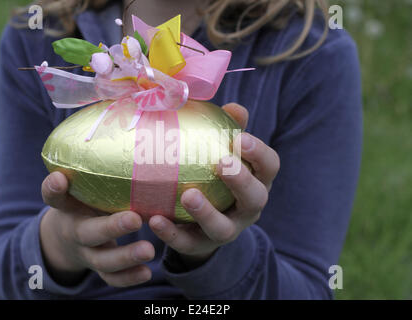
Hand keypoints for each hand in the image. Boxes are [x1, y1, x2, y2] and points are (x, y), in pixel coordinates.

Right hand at [40, 172, 154, 286]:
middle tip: (135, 219)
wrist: (69, 239)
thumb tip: (128, 115)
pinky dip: (128, 278)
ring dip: (125, 256)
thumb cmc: (86, 201)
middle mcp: (75, 230)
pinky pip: (110, 278)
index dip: (54, 188)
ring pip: (102, 260)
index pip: (54, 197)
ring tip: (149, 250)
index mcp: (69, 207)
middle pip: (87, 232)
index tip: (61, 177)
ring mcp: (86, 252)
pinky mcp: (98, 268)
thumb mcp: (85, 184)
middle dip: (111, 226)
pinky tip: (147, 272)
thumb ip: (98, 163)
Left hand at [148, 103, 279, 267]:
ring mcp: (227, 230)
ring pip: (223, 228)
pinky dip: (172, 233)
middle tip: (222, 163)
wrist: (202, 222)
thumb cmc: (214, 175)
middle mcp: (248, 209)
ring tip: (188, 195)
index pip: (269, 166)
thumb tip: (233, 107)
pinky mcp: (201, 246)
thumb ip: (226, 130)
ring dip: (206, 212)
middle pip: (255, 199)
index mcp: (257, 181)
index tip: (241, 138)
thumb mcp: (223, 152)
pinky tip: (154, 219)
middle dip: (241, 181)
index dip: (259, 153)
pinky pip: (188, 243)